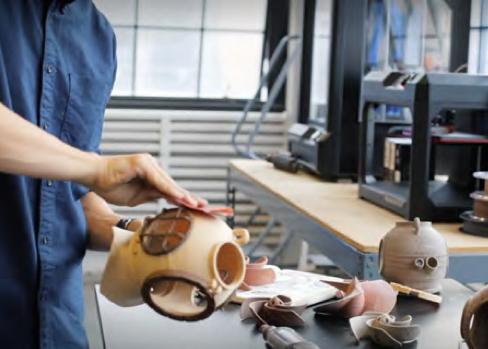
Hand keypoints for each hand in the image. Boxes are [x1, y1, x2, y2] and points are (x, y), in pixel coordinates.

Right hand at [83, 153, 206, 206]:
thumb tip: (164, 200)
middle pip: (174, 186)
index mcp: (152, 175)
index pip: (171, 190)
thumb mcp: (135, 197)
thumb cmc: (110, 185)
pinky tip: (180, 197)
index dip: (185, 200)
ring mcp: (149, 163)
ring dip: (184, 195)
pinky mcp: (142, 163)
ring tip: (198, 205)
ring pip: (169, 183)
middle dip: (190, 198)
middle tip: (207, 207)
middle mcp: (153, 166)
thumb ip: (150, 196)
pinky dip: (169, 190)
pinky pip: (158, 180)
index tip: (199, 209)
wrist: (91, 175)